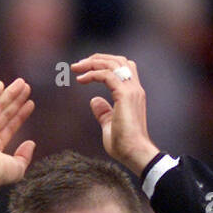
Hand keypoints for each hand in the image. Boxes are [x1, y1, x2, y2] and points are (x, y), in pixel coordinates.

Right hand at [0, 78, 35, 207]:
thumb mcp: (18, 168)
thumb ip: (25, 156)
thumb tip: (31, 143)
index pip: (10, 126)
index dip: (21, 115)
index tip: (30, 104)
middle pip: (5, 113)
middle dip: (16, 100)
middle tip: (26, 88)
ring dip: (9, 94)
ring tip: (21, 83)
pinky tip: (0, 84)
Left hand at [72, 54, 159, 174]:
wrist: (135, 153)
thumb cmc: (124, 145)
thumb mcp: (109, 126)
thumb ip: (103, 113)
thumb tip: (94, 100)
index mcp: (133, 94)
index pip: (121, 68)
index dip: (103, 65)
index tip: (84, 71)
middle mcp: (134, 88)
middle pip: (117, 60)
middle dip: (97, 59)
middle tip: (78, 65)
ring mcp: (131, 90)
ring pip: (112, 64)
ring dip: (93, 63)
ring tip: (76, 68)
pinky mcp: (124, 95)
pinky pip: (106, 75)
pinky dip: (92, 74)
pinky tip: (81, 79)